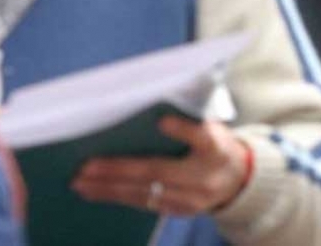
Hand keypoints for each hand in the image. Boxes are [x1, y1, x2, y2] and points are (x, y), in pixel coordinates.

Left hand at [73, 116, 250, 214]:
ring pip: (145, 194)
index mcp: (217, 147)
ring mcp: (193, 199)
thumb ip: (188, 120)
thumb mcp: (212, 127)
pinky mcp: (180, 212)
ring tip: (80, 182)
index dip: (182, 129)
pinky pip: (144, 204)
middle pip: (159, 172)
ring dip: (108, 188)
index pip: (202, 136)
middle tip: (86, 167)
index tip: (162, 121)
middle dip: (118, 170)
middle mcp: (206, 176)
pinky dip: (118, 197)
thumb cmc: (216, 144)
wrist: (239, 180)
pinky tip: (96, 192)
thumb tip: (149, 108)